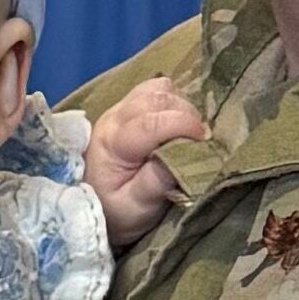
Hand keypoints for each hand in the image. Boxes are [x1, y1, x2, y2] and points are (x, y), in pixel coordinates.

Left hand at [85, 80, 210, 242]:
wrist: (94, 205)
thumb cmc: (117, 211)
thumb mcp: (136, 208)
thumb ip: (156, 183)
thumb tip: (185, 156)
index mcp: (113, 143)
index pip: (150, 123)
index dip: (183, 125)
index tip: (204, 140)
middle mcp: (114, 118)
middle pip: (157, 99)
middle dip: (186, 115)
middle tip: (200, 141)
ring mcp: (120, 108)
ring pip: (158, 89)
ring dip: (181, 105)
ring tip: (189, 132)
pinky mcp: (128, 105)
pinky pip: (156, 88)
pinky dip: (174, 99)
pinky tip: (177, 121)